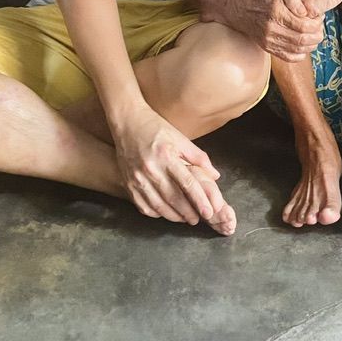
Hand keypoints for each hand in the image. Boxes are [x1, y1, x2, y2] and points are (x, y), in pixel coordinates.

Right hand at [113, 106, 235, 234]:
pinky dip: (157, 213)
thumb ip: (198, 157)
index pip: (187, 183)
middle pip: (173, 198)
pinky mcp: (128, 185)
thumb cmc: (155, 128)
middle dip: (188, 212)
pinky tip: (166, 213)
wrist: (127, 122)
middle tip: (199, 219)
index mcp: (166, 156)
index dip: (199, 200)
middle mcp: (151, 169)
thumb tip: (215, 175)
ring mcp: (137, 179)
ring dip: (174, 216)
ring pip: (159, 206)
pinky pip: (144, 206)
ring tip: (185, 218)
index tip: (209, 212)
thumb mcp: (179, 137)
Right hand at [233, 0, 324, 61]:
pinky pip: (288, 57)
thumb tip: (305, 13)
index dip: (316, 24)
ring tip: (315, 36)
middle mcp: (272, 29)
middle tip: (320, 29)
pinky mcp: (268, 48)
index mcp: (276, 12)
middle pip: (302, 40)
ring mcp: (269, 41)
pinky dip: (300, 55)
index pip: (303, 26)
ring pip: (297, 50)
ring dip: (311, 45)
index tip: (319, 18)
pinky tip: (305, 46)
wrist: (242, 9)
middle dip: (316, 36)